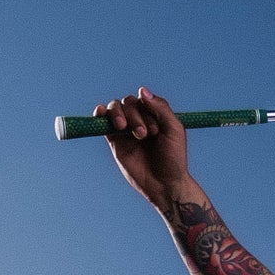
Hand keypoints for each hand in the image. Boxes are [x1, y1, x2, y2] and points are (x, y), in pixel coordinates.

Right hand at [93, 88, 189, 214]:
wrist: (165, 185)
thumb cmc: (173, 159)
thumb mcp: (174, 130)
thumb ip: (161, 108)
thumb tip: (141, 90)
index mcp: (154, 115)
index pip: (143, 99)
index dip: (146, 110)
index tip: (155, 131)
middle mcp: (140, 120)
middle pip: (128, 103)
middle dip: (134, 115)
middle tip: (143, 135)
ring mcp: (126, 130)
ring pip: (115, 109)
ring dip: (118, 114)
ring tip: (124, 128)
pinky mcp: (115, 141)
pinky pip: (103, 123)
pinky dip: (100, 114)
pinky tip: (100, 113)